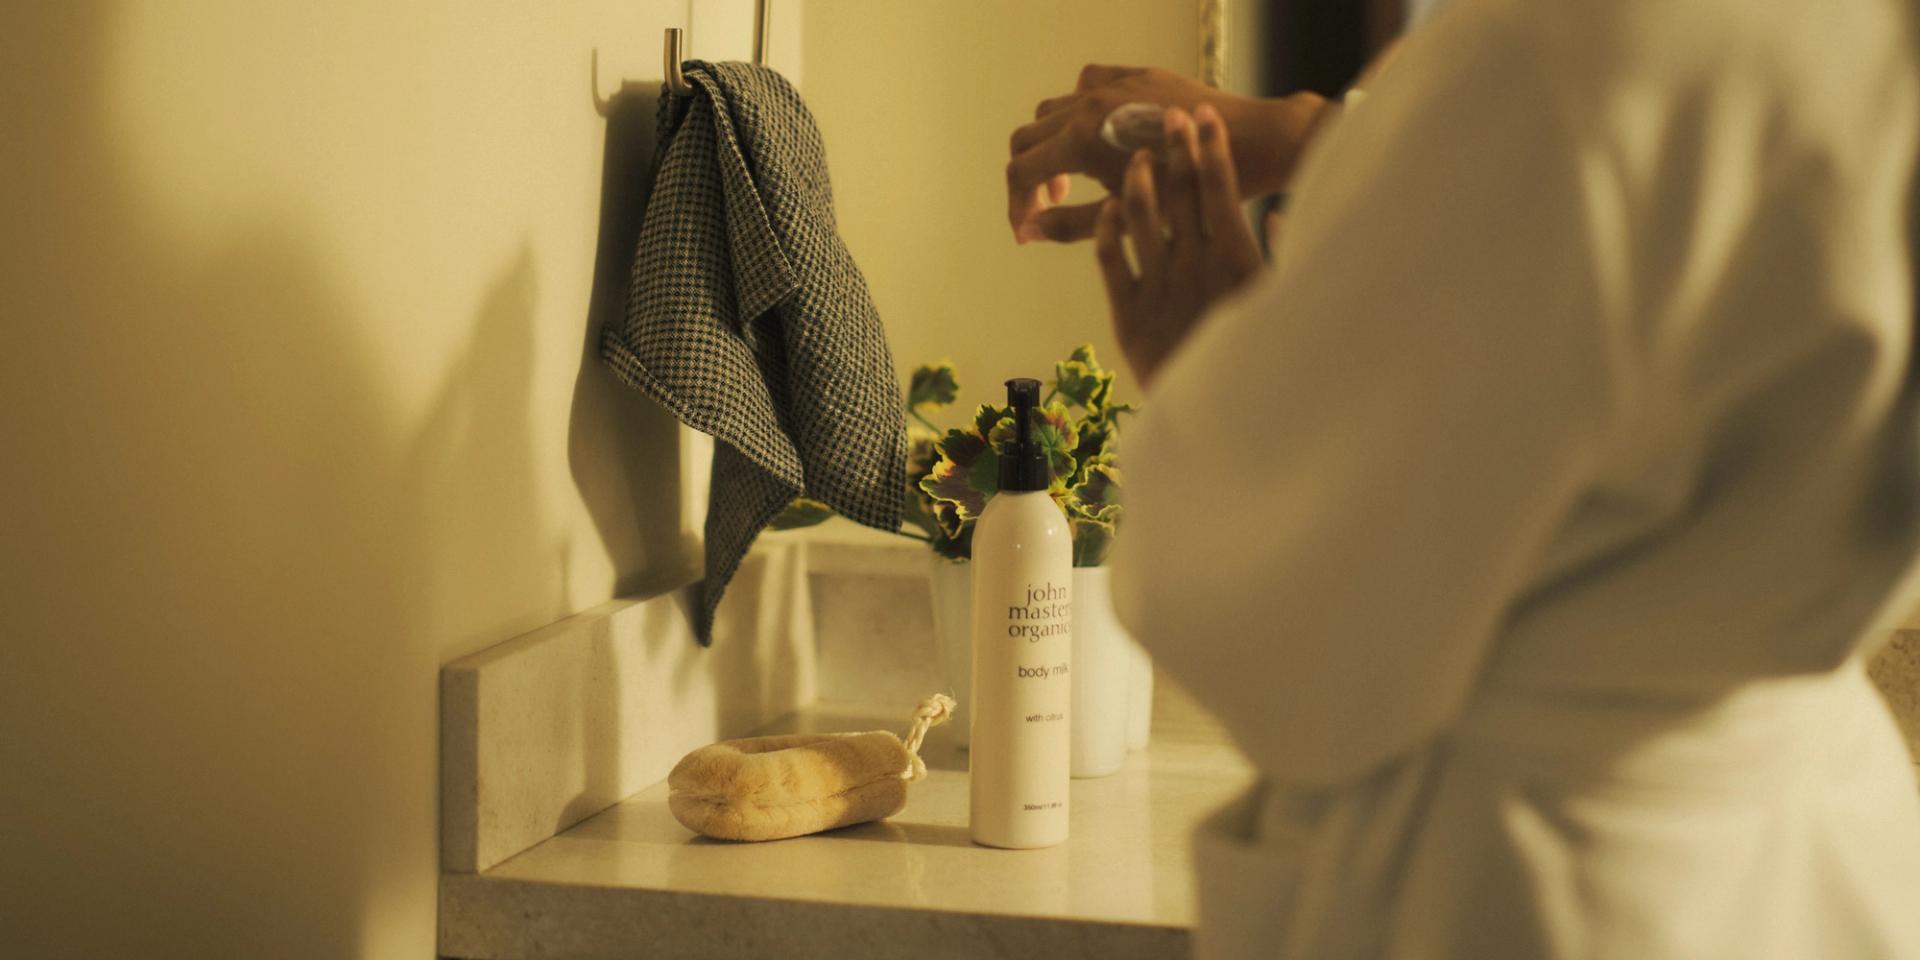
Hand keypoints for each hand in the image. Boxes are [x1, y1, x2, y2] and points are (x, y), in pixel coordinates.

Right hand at [1007, 65, 1326, 242]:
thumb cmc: (1194, 194)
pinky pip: (1086, 84)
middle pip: (1027, 138)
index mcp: (1083, 140)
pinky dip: (1078, 111)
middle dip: (1028, 177)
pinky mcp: (1135, 73)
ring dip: (1051, 145)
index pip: (1020, 171)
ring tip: (1073, 175)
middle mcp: (1089, 104)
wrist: (1251, 144)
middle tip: (1048, 205)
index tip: (1026, 229)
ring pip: (1052, 110)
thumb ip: (1071, 223)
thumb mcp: (1128, 216)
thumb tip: (1028, 232)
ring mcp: (1112, 84)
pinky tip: (1099, 134)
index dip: (1016, 205)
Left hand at [1096, 105, 1262, 387]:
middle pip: (1181, 194)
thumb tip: (1273, 215)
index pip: (1221, 190)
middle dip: (1175, 149)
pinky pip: (1110, 261)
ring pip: (1141, 218)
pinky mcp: (1128, 317)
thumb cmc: (1264, 367)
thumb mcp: (1285, 308)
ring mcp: (1159, 290)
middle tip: (1168, 116)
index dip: (1211, 150)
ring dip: (1139, 180)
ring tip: (1138, 155)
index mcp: (1237, 262)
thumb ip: (1278, 257)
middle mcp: (1195, 269)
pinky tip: (1108, 208)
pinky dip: (1107, 229)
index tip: (1205, 117)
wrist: (1224, 425)